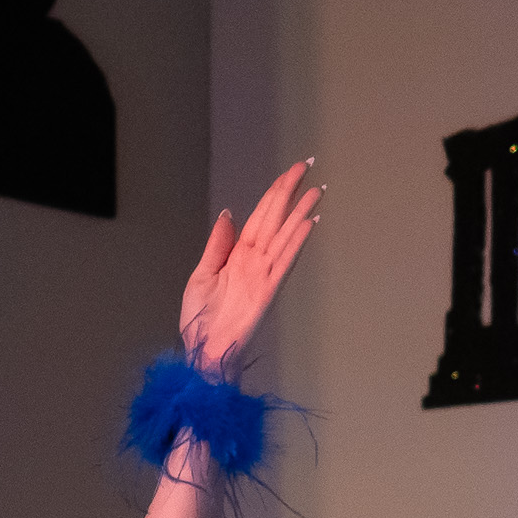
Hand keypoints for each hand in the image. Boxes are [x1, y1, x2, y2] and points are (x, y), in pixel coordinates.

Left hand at [179, 160, 321, 378]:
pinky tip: (309, 222)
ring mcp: (262, 274)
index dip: (274, 194)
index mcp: (236, 255)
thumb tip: (229, 214)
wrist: (202, 352)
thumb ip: (217, 246)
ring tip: (316, 189)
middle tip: (307, 164)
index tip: (290, 173)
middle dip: (290, 191)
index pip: (260, 217)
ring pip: (284, 235)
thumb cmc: (200, 321)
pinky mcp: (267, 290)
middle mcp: (253, 261)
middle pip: (275, 218)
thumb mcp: (200, 276)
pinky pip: (284, 261)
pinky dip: (296, 241)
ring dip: (300, 211)